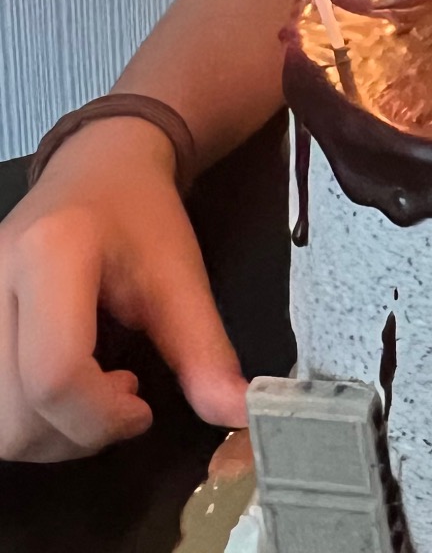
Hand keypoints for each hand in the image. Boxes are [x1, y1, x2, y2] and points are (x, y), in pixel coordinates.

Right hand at [0, 116, 247, 460]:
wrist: (97, 166)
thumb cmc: (140, 214)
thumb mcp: (182, 275)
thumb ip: (205, 349)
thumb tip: (241, 414)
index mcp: (50, 254)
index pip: (56, 374)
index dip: (103, 415)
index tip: (143, 407)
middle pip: (17, 417)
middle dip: (80, 431)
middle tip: (125, 395)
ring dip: (53, 433)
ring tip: (97, 387)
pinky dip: (30, 419)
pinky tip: (64, 384)